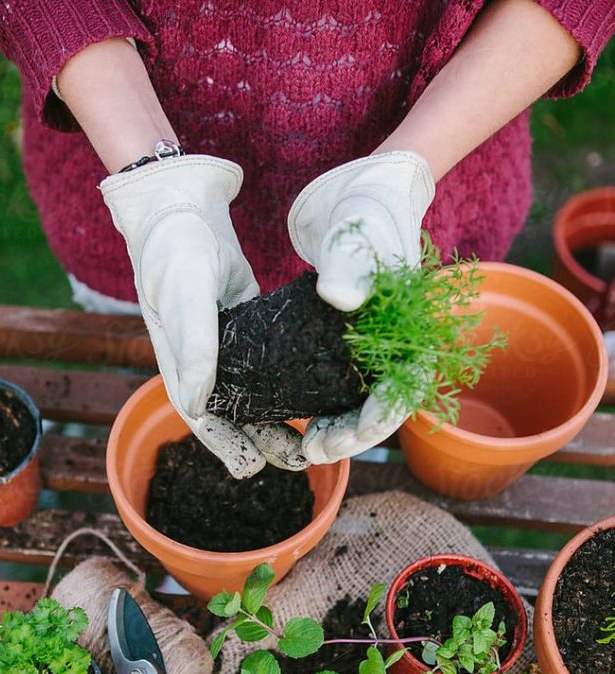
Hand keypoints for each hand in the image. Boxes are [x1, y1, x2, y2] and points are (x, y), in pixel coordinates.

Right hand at [101, 156, 305, 477]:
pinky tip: (315, 397)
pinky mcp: (250, 332)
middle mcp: (203, 365)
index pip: (201, 417)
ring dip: (276, 421)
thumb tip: (201, 403)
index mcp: (179, 364)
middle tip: (297, 460)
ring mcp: (227, 350)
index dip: (225, 444)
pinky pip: (269, 368)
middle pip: (232, 416)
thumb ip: (193, 342)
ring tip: (308, 444)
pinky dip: (287, 386)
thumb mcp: (183, 290)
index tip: (251, 468)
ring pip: (253, 397)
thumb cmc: (173, 248)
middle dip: (260, 442)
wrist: (181, 207)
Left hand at [287, 151, 434, 463]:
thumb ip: (353, 264)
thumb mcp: (361, 230)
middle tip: (314, 452)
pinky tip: (295, 419)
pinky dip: (317, 404)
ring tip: (304, 448)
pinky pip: (334, 382)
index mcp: (413, 327)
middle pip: (380, 404)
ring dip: (335, 428)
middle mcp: (395, 342)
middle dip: (350, 434)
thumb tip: (340, 297)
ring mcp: (371, 344)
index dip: (376, 420)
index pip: (405, 387)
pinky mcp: (343, 339)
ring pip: (357, 400)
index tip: (343, 438)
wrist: (357, 186)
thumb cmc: (369, 205)